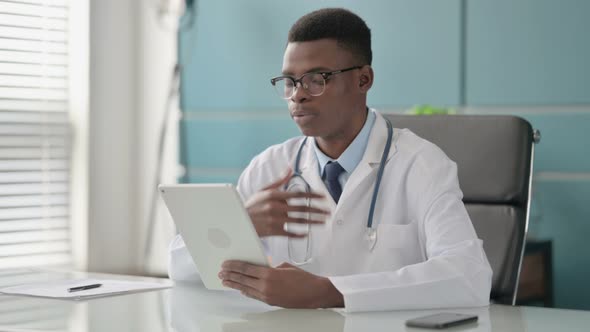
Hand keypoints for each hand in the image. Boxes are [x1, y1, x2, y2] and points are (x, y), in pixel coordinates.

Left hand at [219, 261, 343, 308]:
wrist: (314, 293)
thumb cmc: (303, 279)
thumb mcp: (285, 266)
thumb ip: (270, 266)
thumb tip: (260, 266)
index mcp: (269, 274)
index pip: (246, 269)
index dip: (234, 266)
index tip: (226, 264)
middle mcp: (266, 286)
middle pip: (243, 279)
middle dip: (230, 275)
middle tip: (221, 273)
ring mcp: (267, 296)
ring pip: (246, 289)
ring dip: (234, 285)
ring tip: (225, 282)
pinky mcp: (270, 302)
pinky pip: (253, 296)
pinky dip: (245, 291)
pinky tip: (240, 289)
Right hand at [245, 169, 329, 237]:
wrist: (238, 221)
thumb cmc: (252, 205)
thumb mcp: (263, 190)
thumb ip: (279, 181)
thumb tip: (290, 169)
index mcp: (274, 195)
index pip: (298, 194)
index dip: (312, 195)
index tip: (323, 197)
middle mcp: (275, 207)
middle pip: (302, 208)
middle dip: (317, 210)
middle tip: (328, 211)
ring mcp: (275, 220)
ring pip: (299, 221)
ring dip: (313, 222)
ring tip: (323, 222)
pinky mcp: (273, 231)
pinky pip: (290, 233)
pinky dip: (299, 234)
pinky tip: (307, 234)